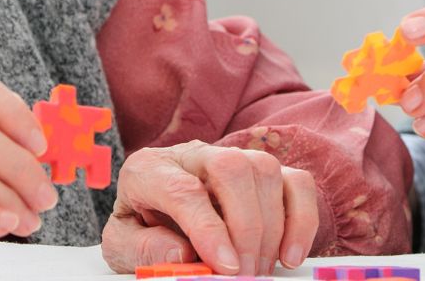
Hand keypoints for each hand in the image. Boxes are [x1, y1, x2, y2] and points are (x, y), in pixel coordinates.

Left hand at [101, 141, 319, 276]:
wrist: (154, 220)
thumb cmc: (141, 232)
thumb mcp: (122, 247)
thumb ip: (142, 249)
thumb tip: (181, 253)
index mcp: (148, 170)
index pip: (183, 190)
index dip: (208, 230)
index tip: (225, 267)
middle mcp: (191, 155)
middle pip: (231, 167)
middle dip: (245, 226)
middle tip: (244, 273)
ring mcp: (231, 159)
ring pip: (264, 169)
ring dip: (271, 227)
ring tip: (259, 269)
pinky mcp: (263, 173)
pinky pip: (295, 182)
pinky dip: (301, 219)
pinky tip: (290, 255)